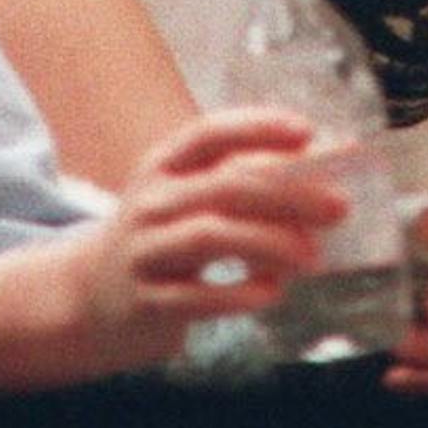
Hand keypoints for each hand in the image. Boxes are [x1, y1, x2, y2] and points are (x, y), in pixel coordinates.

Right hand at [81, 108, 342, 369]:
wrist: (88, 296)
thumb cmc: (160, 236)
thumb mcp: (184, 196)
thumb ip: (238, 179)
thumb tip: (319, 167)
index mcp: (163, 165)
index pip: (210, 133)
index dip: (259, 127)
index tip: (308, 132)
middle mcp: (151, 200)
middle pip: (225, 185)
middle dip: (289, 194)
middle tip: (338, 207)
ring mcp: (145, 250)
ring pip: (212, 235)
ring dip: (271, 243)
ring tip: (313, 258)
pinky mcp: (146, 300)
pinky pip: (197, 296)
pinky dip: (240, 293)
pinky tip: (272, 293)